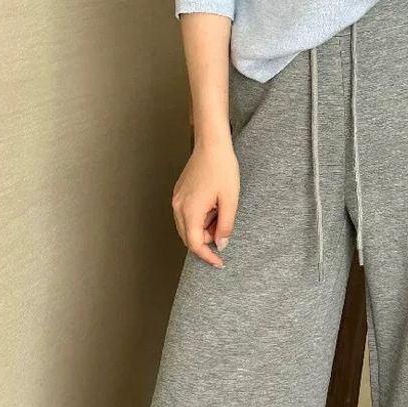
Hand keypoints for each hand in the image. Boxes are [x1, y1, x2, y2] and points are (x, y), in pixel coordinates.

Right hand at [171, 138, 240, 267]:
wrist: (211, 144)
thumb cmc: (222, 168)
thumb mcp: (230, 200)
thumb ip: (225, 226)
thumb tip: (220, 245)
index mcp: (190, 210)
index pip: (195, 244)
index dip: (207, 256)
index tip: (219, 262)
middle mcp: (178, 207)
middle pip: (189, 237)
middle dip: (207, 240)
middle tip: (224, 228)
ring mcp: (177, 199)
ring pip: (187, 226)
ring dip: (204, 228)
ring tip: (220, 211)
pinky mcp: (179, 193)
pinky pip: (187, 214)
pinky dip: (200, 217)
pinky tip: (213, 205)